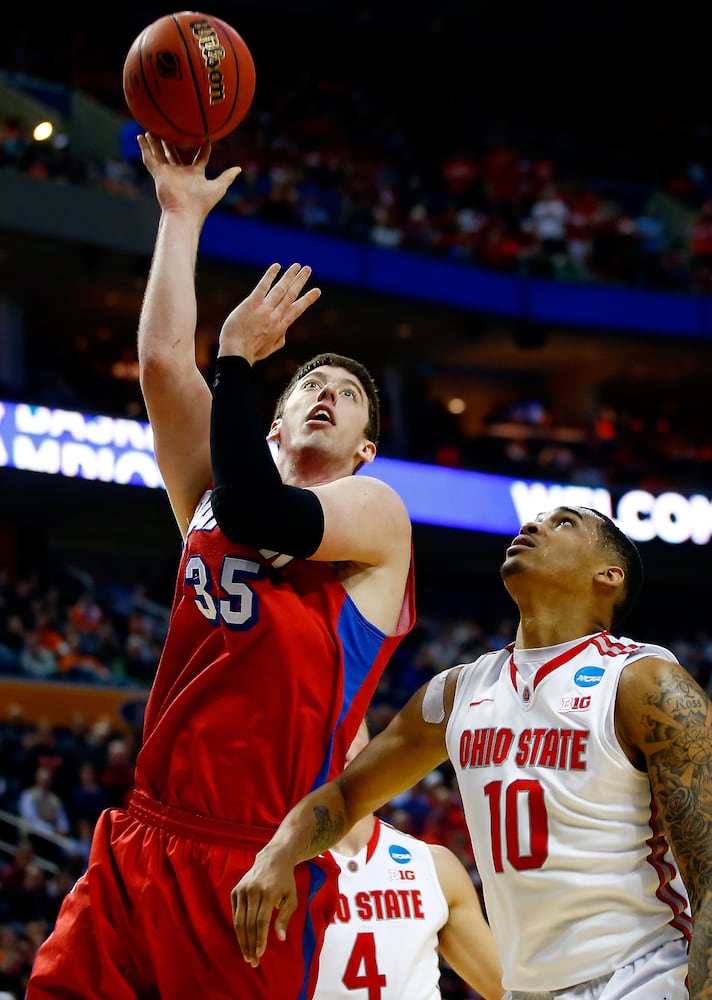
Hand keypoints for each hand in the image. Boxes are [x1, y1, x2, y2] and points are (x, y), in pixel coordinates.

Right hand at [137, 133, 240, 220]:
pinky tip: (140, 137)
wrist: (186, 213)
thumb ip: (227, 177)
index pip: (199, 158)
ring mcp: (168, 172)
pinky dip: (144, 147)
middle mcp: (180, 172)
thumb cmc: (202, 203)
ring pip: (160, 153)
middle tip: (170, 129)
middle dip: (172, 142)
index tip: (205, 137)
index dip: (202, 148)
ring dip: (155, 142)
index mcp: (195, 174)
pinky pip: (149, 158)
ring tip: (151, 129)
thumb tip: (239, 169)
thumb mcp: (219, 187)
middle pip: (175, 153)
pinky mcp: (158, 173)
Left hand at [217, 262, 321, 363]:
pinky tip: (277, 266)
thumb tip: (285, 331)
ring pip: (280, 289)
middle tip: (308, 269)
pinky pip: (263, 287)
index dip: (308, 298)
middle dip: (300, 281)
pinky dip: (270, 276)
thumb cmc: (252, 352)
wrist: (236, 352)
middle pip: (291, 295)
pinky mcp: (251, 304)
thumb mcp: (270, 348)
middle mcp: (275, 316)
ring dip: (290, 275)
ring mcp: (264, 309)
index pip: (297, 309)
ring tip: (297, 265)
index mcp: (281, 326)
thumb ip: (280, 338)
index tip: (317, 290)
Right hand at [231, 847, 298, 966]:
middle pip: (248, 924)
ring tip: (247, 956)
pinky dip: (238, 929)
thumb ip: (284, 918)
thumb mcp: (291, 897)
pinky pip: (235, 914)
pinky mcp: (235, 891)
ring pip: (239, 921)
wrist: (273, 859)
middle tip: (253, 961)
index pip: (261, 921)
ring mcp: (242, 890)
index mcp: (268, 892)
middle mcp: (252, 891)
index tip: (260, 954)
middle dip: (250, 944)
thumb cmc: (285, 881)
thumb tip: (280, 938)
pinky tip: (243, 940)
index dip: (260, 939)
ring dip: (242, 941)